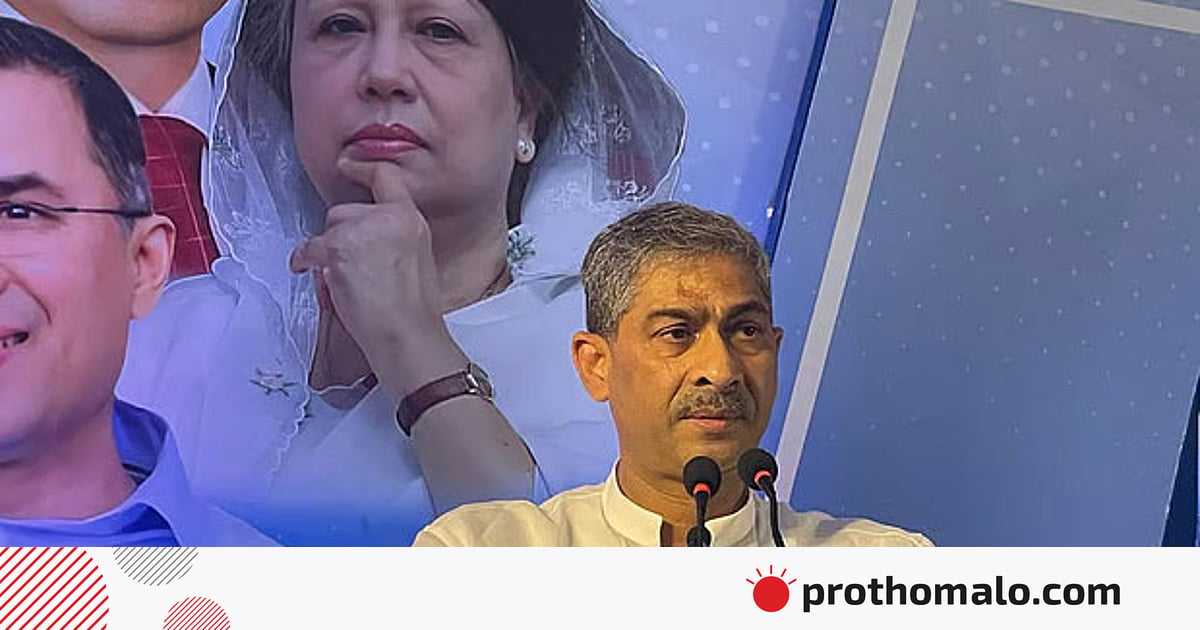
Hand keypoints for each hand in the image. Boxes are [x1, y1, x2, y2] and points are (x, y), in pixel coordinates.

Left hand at [290, 158, 462, 395]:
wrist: (405, 333)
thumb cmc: (413, 310)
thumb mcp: (417, 258)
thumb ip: (395, 236)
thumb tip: (366, 239)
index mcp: (411, 219)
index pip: (385, 178)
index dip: (363, 169)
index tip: (348, 164)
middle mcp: (388, 217)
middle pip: (345, 210)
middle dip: (340, 234)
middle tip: (349, 263)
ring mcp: (362, 231)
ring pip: (328, 228)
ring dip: (327, 250)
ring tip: (340, 277)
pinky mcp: (338, 248)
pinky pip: (310, 247)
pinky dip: (305, 260)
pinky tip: (308, 270)